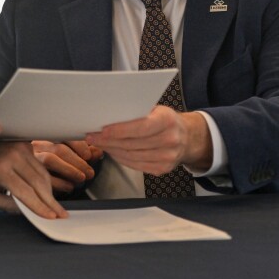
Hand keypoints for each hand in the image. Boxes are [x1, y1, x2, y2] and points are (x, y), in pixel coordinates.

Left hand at [0, 141, 67, 218]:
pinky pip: (39, 165)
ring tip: (54, 205)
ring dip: (49, 191)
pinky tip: (45, 191)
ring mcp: (21, 148)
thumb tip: (27, 211)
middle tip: (61, 214)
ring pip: (42, 173)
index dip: (40, 207)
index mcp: (1, 170)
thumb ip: (6, 205)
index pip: (26, 192)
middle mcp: (13, 157)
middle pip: (39, 183)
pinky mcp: (25, 145)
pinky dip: (44, 179)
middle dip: (51, 201)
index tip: (51, 217)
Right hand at [32, 140, 101, 193]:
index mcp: (50, 137)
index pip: (64, 135)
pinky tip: (69, 186)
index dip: (78, 145)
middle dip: (78, 161)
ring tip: (81, 178)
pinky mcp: (28, 174)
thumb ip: (84, 154)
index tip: (89, 155)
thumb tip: (98, 152)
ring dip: (69, 170)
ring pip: (50, 160)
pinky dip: (60, 182)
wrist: (30, 178)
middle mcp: (39, 145)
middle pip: (58, 148)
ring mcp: (31, 158)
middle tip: (90, 172)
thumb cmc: (54, 165)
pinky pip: (44, 176)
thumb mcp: (71, 158)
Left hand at [85, 105, 211, 174]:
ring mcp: (167, 157)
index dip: (120, 130)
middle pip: (132, 144)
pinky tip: (111, 151)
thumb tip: (108, 113)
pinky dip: (120, 158)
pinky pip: (135, 165)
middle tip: (92, 136)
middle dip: (108, 140)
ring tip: (98, 143)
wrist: (187, 137)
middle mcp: (170, 140)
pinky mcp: (162, 169)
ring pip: (131, 156)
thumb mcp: (156, 109)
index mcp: (167, 120)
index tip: (102, 130)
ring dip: (111, 150)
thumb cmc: (165, 120)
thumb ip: (136, 111)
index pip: (141, 127)